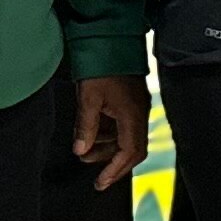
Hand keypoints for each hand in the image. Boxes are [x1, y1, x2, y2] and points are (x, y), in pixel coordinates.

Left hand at [71, 72, 150, 188]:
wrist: (111, 37)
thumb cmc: (102, 64)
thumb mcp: (88, 98)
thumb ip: (86, 127)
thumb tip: (81, 150)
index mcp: (132, 115)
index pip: (130, 152)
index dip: (115, 170)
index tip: (101, 183)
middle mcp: (139, 112)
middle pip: (132, 148)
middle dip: (113, 163)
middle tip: (95, 173)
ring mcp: (136, 105)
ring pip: (126, 137)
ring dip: (107, 148)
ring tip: (85, 150)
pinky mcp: (130, 99)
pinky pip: (123, 124)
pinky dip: (108, 134)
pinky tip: (93, 133)